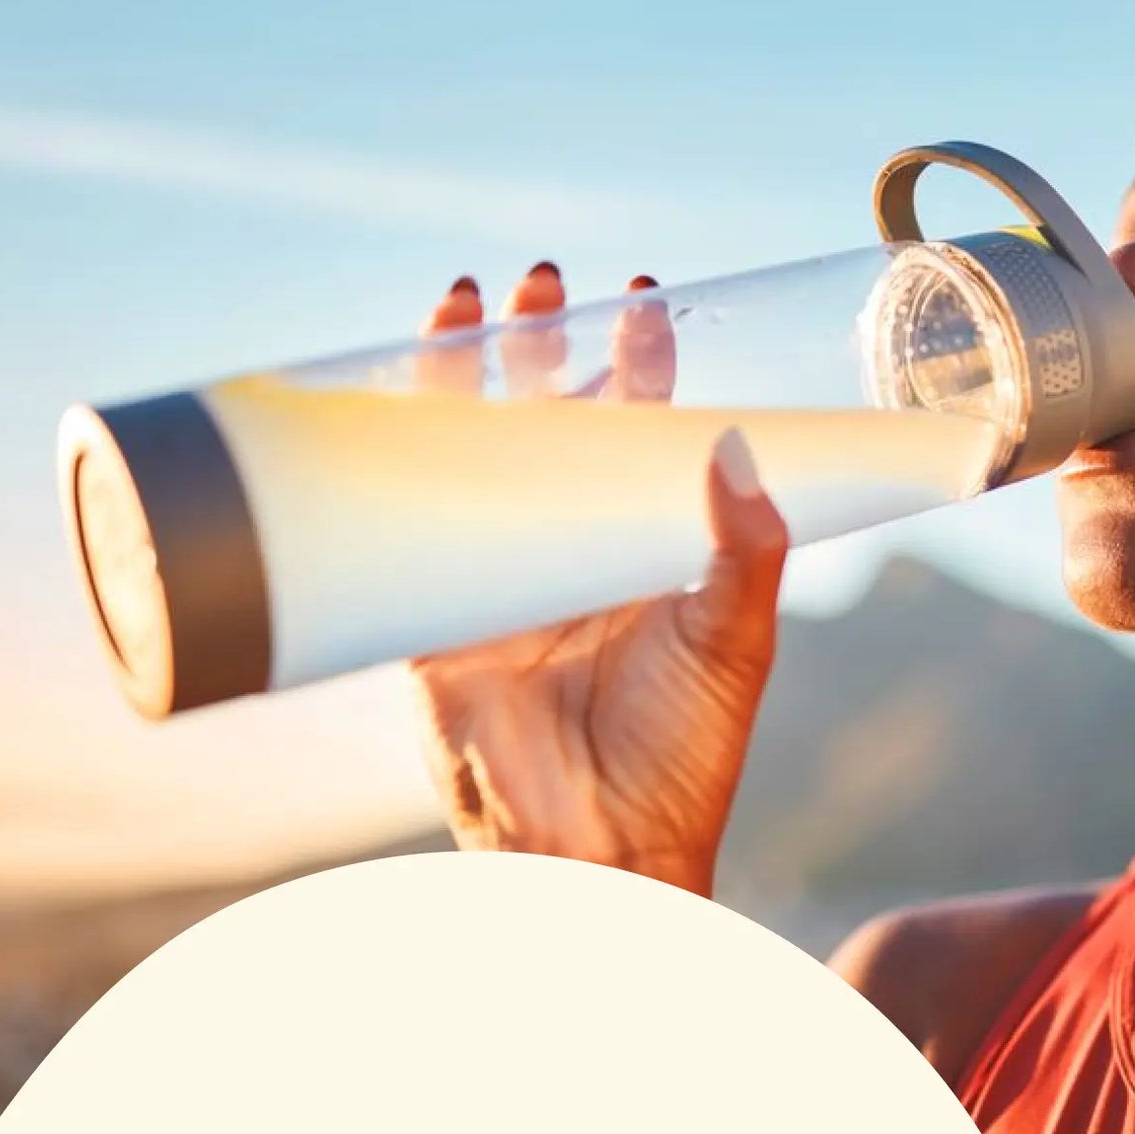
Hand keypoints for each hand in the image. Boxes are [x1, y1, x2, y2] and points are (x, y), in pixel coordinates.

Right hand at [407, 268, 789, 896]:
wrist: (598, 850)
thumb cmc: (681, 759)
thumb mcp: (732, 644)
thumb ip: (744, 550)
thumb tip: (737, 445)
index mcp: (647, 552)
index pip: (642, 434)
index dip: (639, 366)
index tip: (642, 302)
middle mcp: (574, 554)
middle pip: (551, 424)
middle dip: (545, 347)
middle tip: (544, 283)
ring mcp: (501, 579)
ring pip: (475, 454)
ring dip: (467, 378)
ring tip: (473, 302)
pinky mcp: (435, 619)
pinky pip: (405, 524)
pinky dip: (393, 458)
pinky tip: (390, 398)